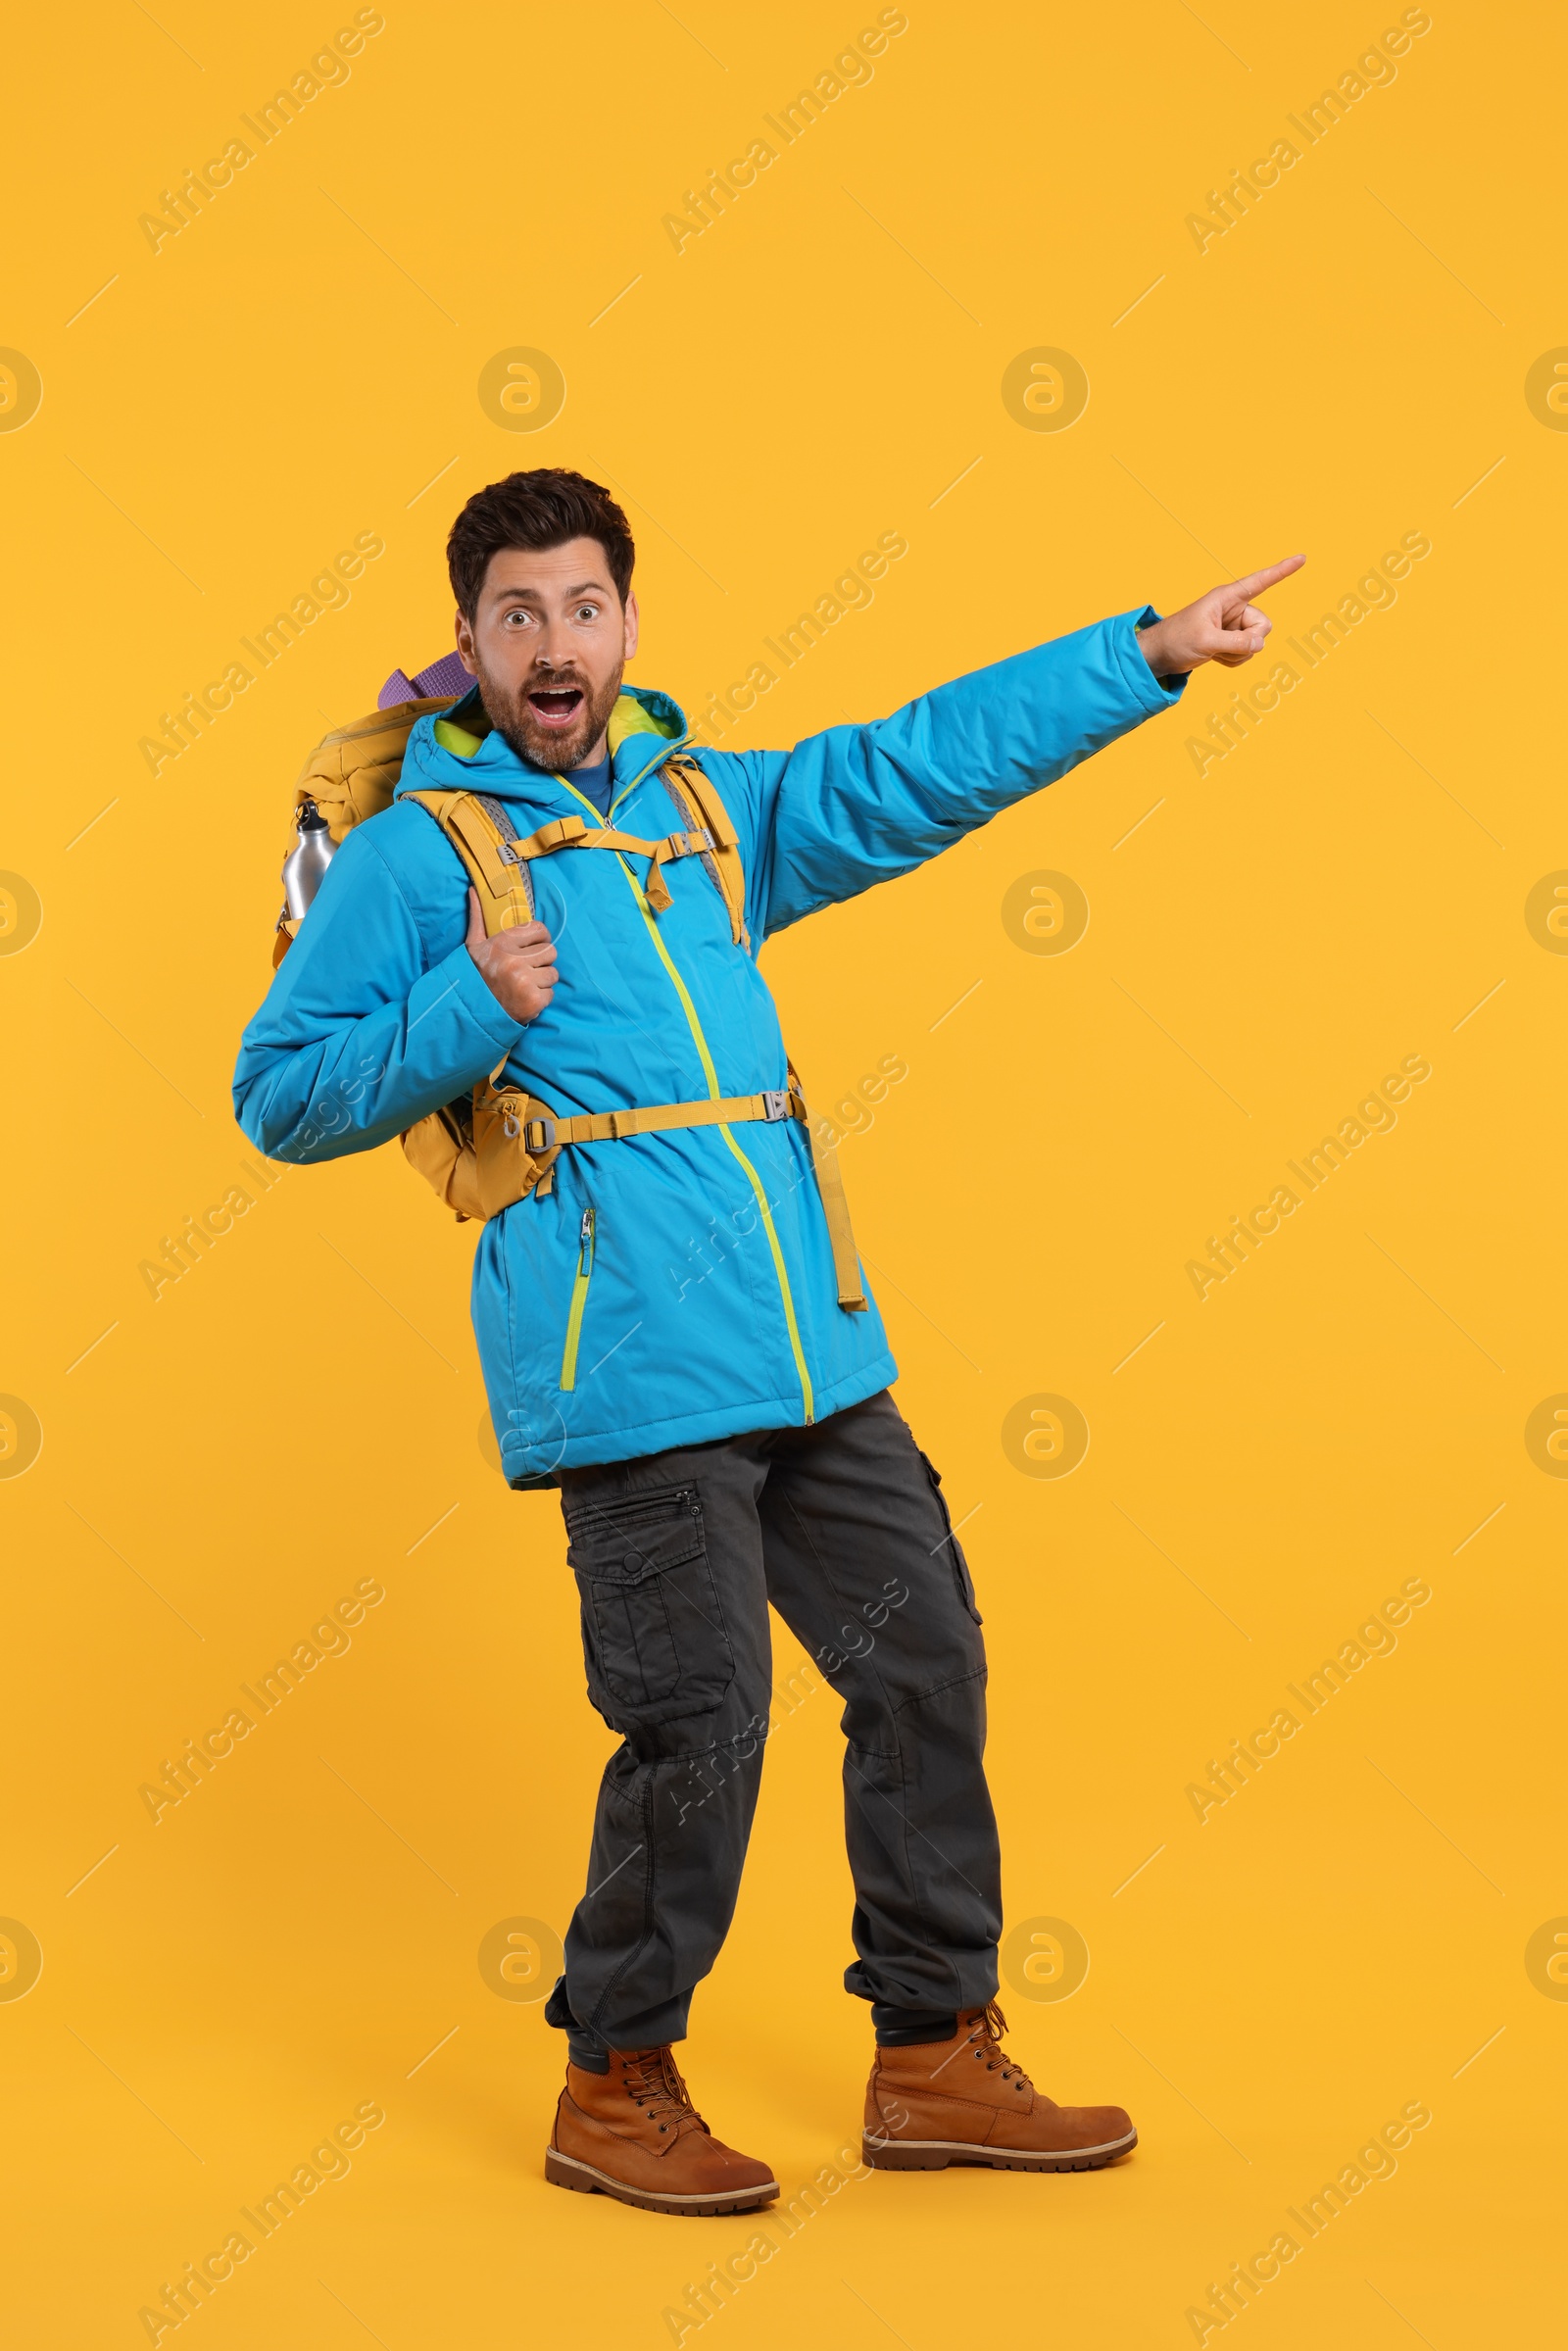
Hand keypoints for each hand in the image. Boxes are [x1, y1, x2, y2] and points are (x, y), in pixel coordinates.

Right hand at [464, 888, 557, 1022]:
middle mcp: (515, 961)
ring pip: (553, 974)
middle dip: (541, 961)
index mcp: (503, 943)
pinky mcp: (533, 1001)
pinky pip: (551, 993)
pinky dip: (541, 998)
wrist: (469, 1011)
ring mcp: (525, 982)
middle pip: (551, 952)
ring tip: (524, 985)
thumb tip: (474, 890)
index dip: (540, 939)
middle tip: (526, 970)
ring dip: (542, 981)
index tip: (533, 947)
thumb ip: (478, 918)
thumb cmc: (474, 975)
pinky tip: (524, 998)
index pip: (541, 930)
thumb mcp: (473, 945)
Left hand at [1136, 554, 1305, 675]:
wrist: (1160, 655)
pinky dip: (1233, 660)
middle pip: (1264, 626)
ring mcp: (1233, 626)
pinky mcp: (1230, 641)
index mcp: (1227, 597)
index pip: (1261, 581)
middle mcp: (1234, 609)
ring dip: (1238, 654)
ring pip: (1256, 643)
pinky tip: (1214, 658)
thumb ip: (1235, 644)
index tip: (1302, 558)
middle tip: (1225, 646)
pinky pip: (1246, 654)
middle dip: (1250, 641)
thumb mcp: (1206, 642)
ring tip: (1213, 652)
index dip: (1282, 570)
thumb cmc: (1176, 640)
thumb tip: (1259, 645)